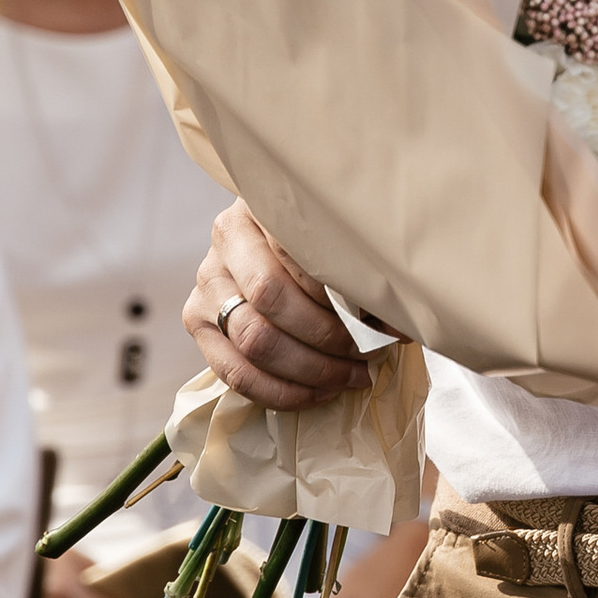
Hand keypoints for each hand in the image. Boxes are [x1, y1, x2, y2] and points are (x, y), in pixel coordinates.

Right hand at [185, 201, 368, 409]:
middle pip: (272, 299)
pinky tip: (318, 392)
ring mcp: (208, 281)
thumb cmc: (320, 245)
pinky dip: (282, 391)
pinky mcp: (196, 319)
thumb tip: (400, 322)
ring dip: (310, 369)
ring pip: (254, 340)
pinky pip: (234, 372)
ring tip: (350, 376)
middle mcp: (228, 239)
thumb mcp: (339, 240)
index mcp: (267, 205)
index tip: (380, 319)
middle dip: (327, 337)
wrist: (269, 252)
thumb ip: (362, 267)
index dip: (340, 295)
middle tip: (367, 354)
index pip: (300, 254)